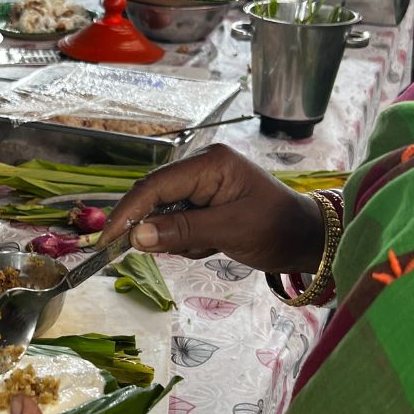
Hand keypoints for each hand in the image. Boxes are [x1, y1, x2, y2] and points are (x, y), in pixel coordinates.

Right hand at [101, 144, 325, 273]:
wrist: (307, 242)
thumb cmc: (277, 229)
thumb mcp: (230, 230)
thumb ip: (181, 231)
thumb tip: (136, 237)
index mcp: (209, 163)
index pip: (155, 186)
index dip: (128, 212)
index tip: (107, 240)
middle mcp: (201, 169)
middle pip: (154, 200)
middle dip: (159, 230)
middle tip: (179, 250)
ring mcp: (201, 187)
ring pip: (162, 218)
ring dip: (178, 241)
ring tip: (210, 247)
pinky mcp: (202, 205)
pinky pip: (175, 226)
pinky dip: (187, 243)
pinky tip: (212, 246)